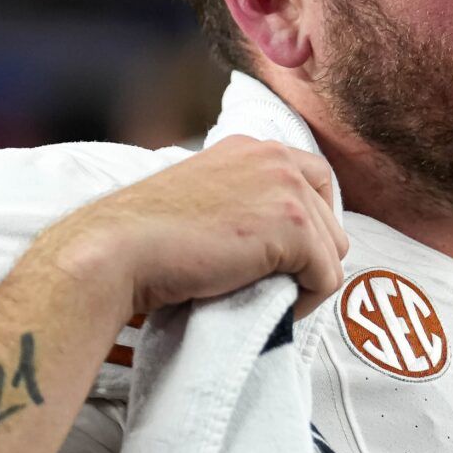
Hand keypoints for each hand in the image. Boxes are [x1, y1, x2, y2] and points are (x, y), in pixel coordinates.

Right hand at [39, 136, 349, 319]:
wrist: (120, 249)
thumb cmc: (149, 237)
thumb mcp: (205, 198)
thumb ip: (243, 200)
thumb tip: (278, 240)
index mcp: (252, 147)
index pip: (315, 180)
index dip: (309, 224)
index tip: (284, 256)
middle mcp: (275, 158)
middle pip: (329, 220)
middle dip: (309, 258)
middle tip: (272, 284)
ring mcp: (287, 189)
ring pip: (332, 251)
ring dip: (306, 281)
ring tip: (266, 296)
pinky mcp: (293, 227)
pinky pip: (327, 278)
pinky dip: (306, 301)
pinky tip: (272, 305)